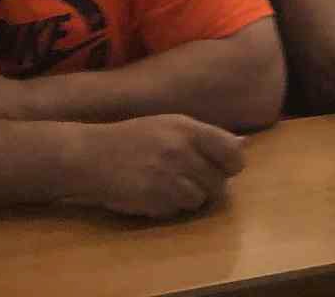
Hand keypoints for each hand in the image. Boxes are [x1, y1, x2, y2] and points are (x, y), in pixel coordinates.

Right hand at [68, 115, 245, 217]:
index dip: (233, 165)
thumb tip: (244, 145)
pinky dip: (170, 206)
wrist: (90, 155)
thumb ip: (207, 136)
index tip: (225, 168)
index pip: (232, 154)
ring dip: (190, 197)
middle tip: (193, 179)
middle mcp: (181, 152)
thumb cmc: (135, 137)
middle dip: (210, 184)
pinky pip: (175, 210)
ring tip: (172, 185)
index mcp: (189, 130)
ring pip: (199, 199)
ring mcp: (165, 177)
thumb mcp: (172, 125)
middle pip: (219, 182)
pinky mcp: (150, 199)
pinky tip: (155, 193)